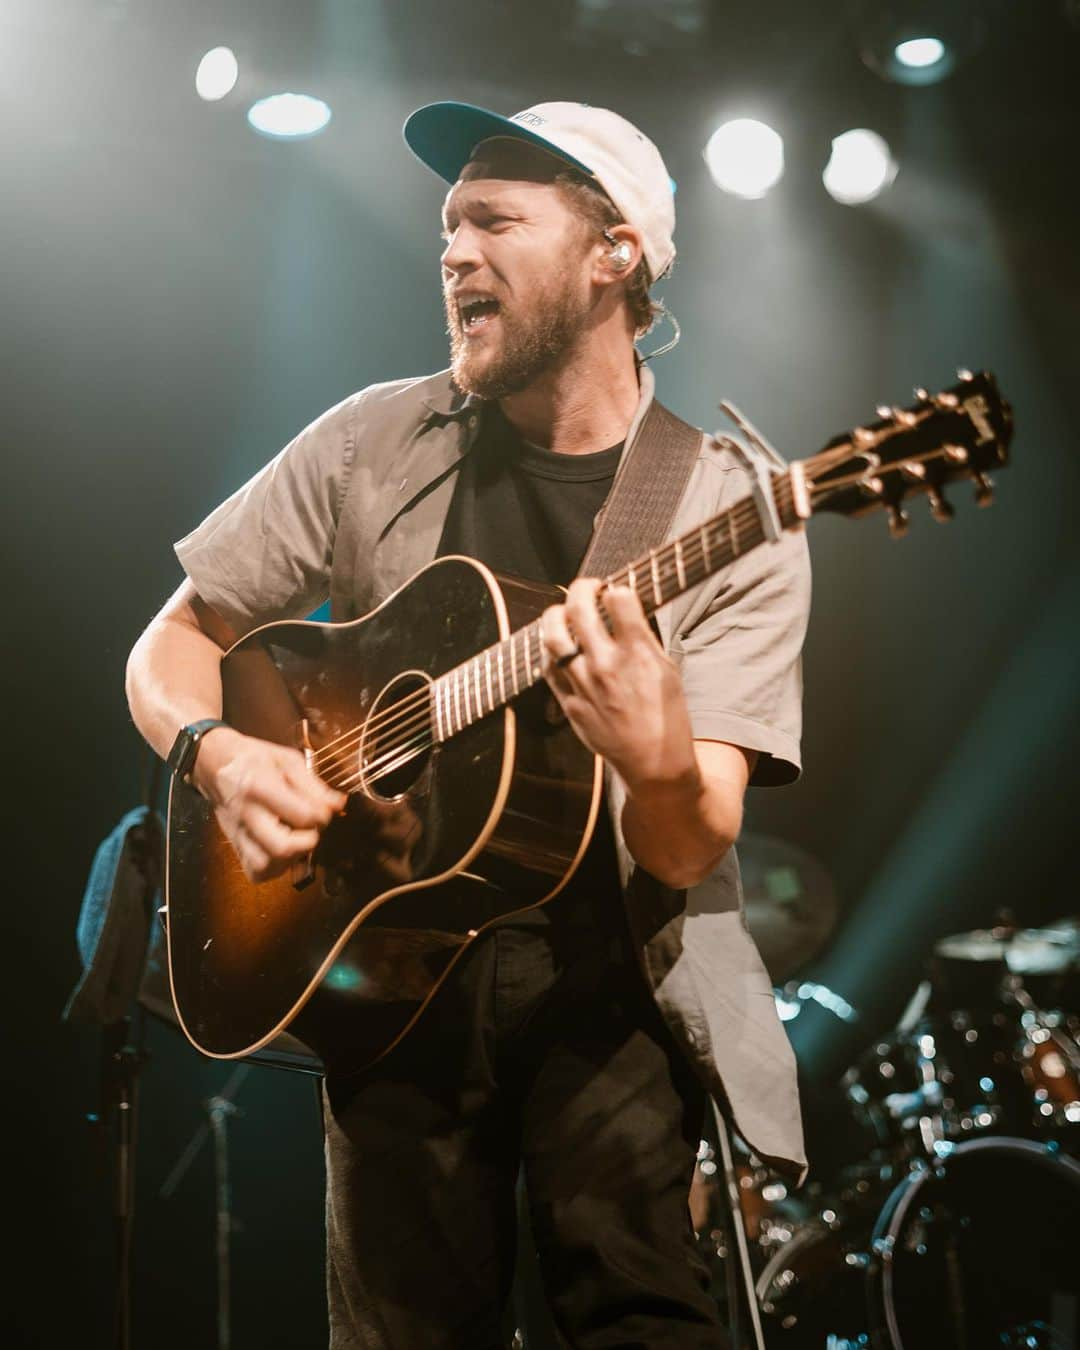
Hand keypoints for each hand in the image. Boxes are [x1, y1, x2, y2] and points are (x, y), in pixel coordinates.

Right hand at [191, 727, 346, 881]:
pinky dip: (273, 868)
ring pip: (265, 866)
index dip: (323, 815)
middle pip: (282, 848)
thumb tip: (338, 805)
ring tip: (297, 840)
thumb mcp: (286, 759)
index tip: (325, 809)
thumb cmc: (251, 759)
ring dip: (290, 859)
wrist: (213, 763)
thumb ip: (314, 785)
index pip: (302, 815)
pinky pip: (255, 872)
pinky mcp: (235, 845)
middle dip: (308, 842)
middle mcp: (247, 814)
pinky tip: (282, 851)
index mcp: (260, 786)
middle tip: (312, 828)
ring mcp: (238, 833)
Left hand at [540, 579, 699, 793]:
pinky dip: (550, 650)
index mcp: (638, 654)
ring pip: (553, 635)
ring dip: (556, 614)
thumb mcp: (668, 671)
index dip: (617, 589)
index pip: (619, 598)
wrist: (654, 765)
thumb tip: (624, 611)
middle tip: (589, 588)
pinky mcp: (569, 704)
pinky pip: (547, 667)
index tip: (617, 592)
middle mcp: (607, 665)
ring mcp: (583, 685)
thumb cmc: (667, 718)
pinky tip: (560, 646)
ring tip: (565, 612)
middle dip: (582, 587)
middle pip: (579, 608)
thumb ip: (643, 639)